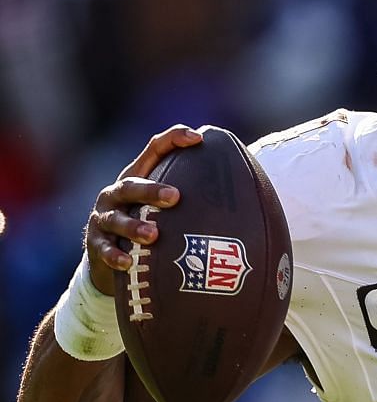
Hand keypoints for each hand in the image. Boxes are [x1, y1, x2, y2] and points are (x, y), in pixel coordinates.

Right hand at [85, 126, 197, 293]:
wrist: (111, 256)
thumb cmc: (154, 225)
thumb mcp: (171, 209)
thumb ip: (200, 198)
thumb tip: (257, 198)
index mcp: (140, 177)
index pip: (154, 150)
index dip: (173, 140)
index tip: (198, 139)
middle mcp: (118, 193)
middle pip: (132, 184)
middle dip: (152, 190)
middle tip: (176, 197)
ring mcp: (104, 217)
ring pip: (116, 218)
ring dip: (134, 226)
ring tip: (153, 235)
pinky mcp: (95, 243)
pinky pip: (103, 249)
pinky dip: (114, 255)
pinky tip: (127, 263)